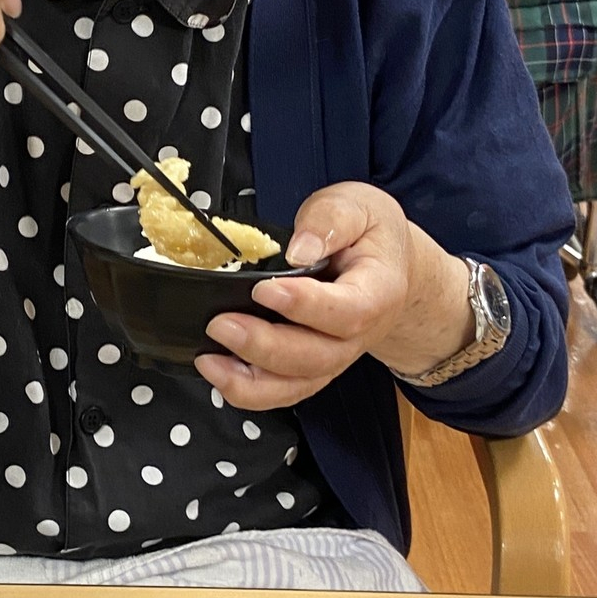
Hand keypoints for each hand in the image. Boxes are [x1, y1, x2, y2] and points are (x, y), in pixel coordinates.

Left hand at [193, 183, 473, 410]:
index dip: (305, 306)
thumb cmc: (370, 234)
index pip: (347, 311)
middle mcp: (359, 335)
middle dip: (264, 346)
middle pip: (316, 357)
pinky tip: (217, 372)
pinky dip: (249, 390)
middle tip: (222, 324)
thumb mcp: (358, 206)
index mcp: (377, 292)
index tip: (264, 289)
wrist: (387, 265)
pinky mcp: (312, 367)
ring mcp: (335, 356)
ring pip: (297, 384)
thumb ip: (330, 220)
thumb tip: (299, 250)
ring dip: (250, 380)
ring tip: (210, 359)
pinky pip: (284, 391)